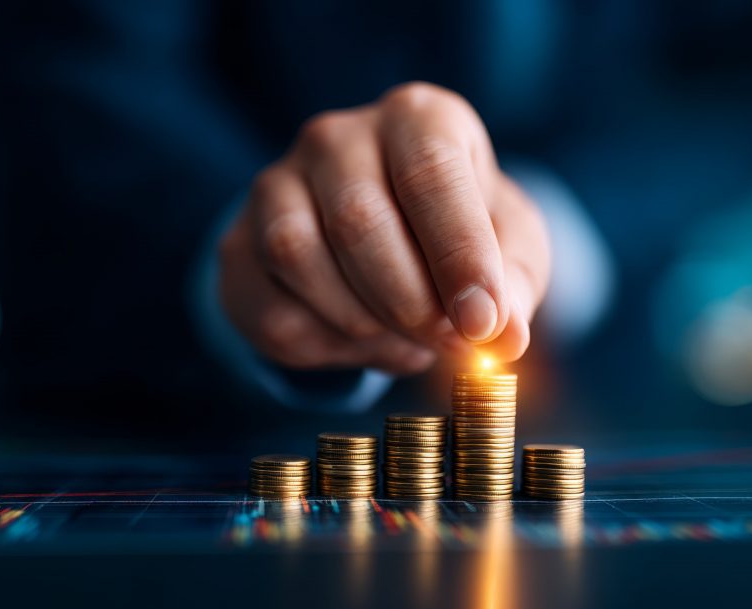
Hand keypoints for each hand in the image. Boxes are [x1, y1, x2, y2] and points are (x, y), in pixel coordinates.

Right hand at [218, 82, 550, 373]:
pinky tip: (361, 340)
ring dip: (364, 323)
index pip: (430, 174)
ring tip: (406, 338)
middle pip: (359, 221)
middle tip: (446, 344)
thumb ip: (513, 285)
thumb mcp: (509, 249)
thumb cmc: (458, 235)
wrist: (386, 244)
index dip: (458, 256)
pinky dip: (326, 347)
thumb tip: (502, 336)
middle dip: (411, 303)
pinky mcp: (238, 245)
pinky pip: (273, 311)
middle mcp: (336, 136)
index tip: (481, 324)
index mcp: (416, 117)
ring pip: (300, 259)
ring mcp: (275, 185)